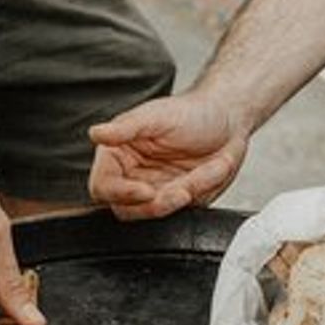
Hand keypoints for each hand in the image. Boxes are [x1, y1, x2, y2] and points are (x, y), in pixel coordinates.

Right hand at [88, 92, 248, 219]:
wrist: (229, 120)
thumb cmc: (191, 111)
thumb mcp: (157, 116)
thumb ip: (125, 128)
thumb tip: (96, 133)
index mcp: (117, 155)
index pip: (103, 186)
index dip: (121, 194)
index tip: (146, 191)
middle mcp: (132, 176)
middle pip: (127, 209)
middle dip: (157, 203)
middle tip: (182, 191)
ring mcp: (156, 191)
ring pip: (157, 213)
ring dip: (181, 197)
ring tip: (200, 175)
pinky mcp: (178, 201)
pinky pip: (183, 212)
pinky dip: (199, 193)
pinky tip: (209, 172)